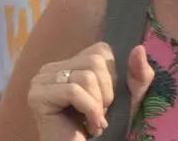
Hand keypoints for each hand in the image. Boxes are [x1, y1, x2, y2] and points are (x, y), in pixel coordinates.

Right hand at [28, 42, 153, 140]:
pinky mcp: (38, 96)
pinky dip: (89, 111)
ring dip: (98, 106)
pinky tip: (89, 128)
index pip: (100, 50)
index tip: (108, 102)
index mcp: (70, 63)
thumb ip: (139, 76)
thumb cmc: (102, 129)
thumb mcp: (129, 100)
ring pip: (86, 76)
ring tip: (94, 122)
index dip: (112, 78)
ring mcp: (41, 80)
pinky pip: (73, 91)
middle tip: (100, 114)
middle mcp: (53, 67)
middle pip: (95, 61)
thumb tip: (139, 48)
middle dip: (106, 94)